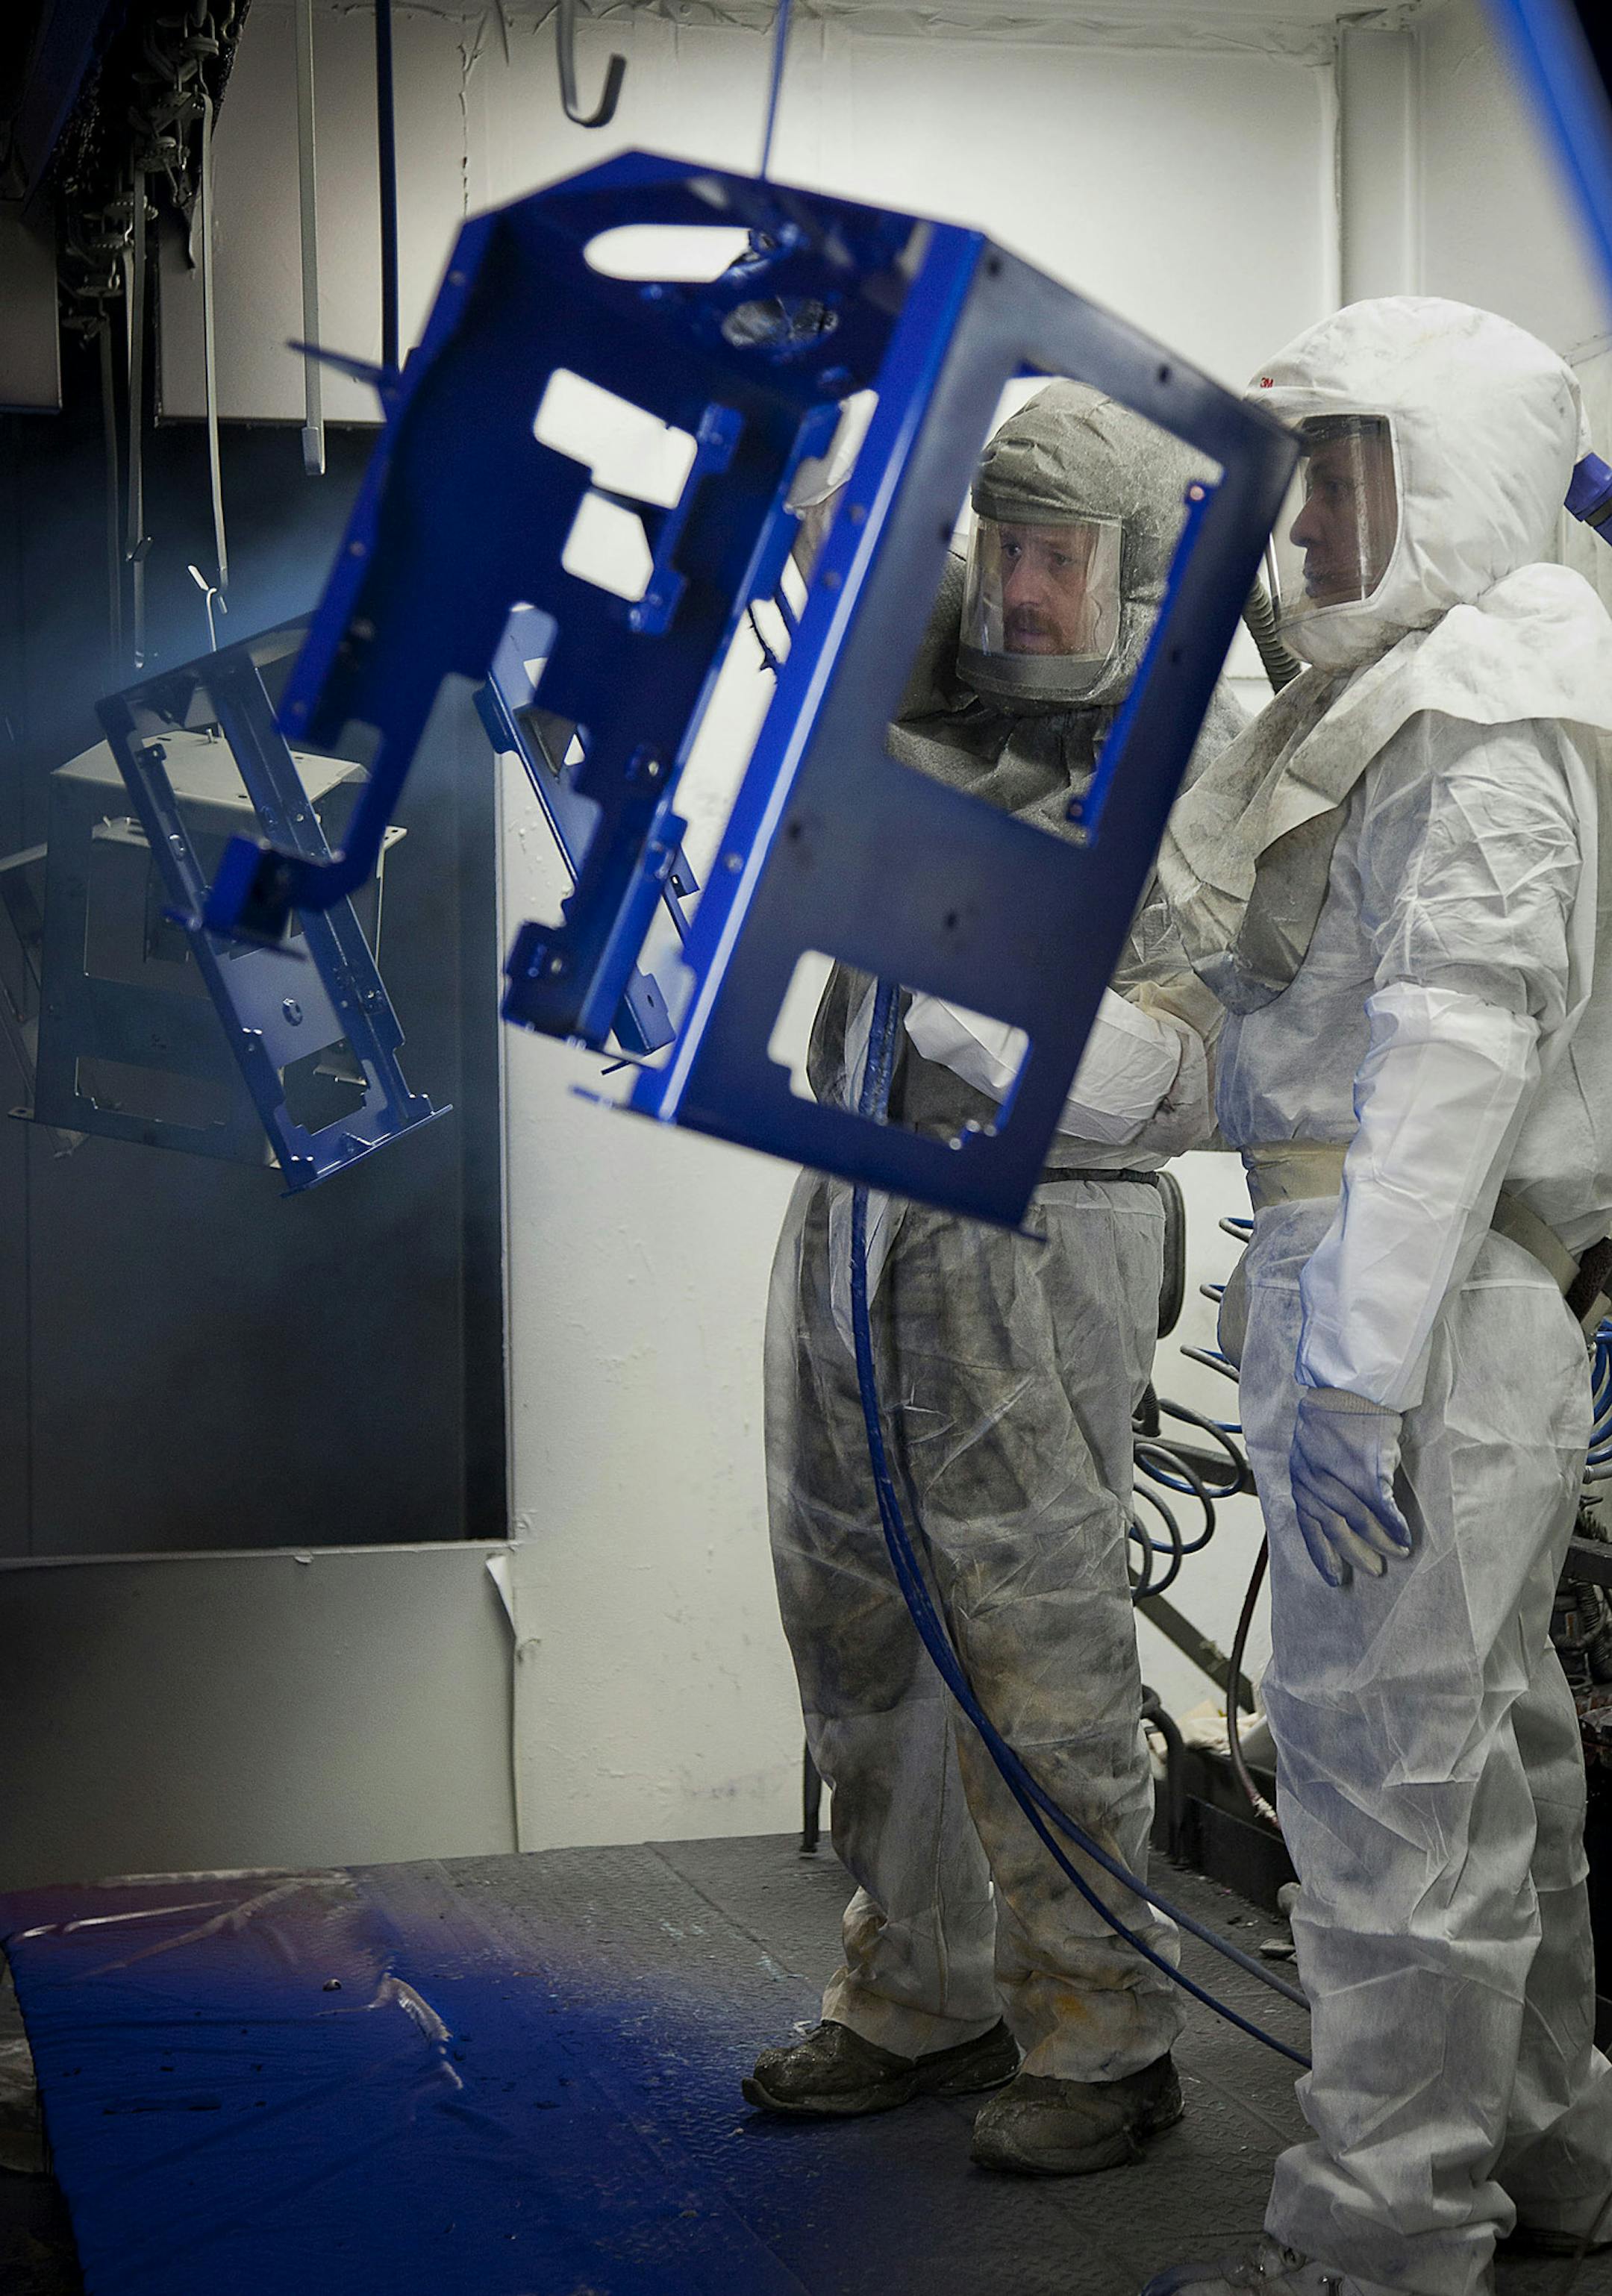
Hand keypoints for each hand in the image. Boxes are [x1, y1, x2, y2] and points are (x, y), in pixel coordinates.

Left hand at [1288, 1386, 1411, 1586]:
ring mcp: (1341, 1475)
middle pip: (1336, 1529)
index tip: (1333, 1578)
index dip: (1322, 1555)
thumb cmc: (1333, 1417)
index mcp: (1299, 1478)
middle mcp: (1315, 1481)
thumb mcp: (1310, 1453)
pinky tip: (1404, 1535)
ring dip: (1381, 1542)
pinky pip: (1382, 1506)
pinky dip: (1394, 1524)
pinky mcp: (1368, 1468)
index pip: (1308, 1527)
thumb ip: (1318, 1484)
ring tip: (1397, 1554)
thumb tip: (1334, 1517)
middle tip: (1374, 1572)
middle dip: (1356, 1554)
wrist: (1349, 1386)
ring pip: (1361, 1521)